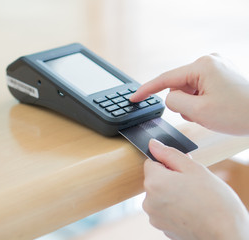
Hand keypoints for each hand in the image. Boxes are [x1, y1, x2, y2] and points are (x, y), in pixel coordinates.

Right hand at [130, 54, 248, 134]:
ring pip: (188, 90)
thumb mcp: (199, 112)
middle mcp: (208, 62)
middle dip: (183, 103)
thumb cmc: (240, 113)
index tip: (133, 98)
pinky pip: (198, 89)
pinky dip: (200, 102)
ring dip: (193, 104)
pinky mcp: (220, 74)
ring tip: (212, 111)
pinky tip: (215, 107)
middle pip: (178, 86)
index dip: (146, 90)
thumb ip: (174, 102)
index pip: (165, 79)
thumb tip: (168, 97)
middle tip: (201, 114)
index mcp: (202, 66)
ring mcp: (215, 67)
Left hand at [143, 139, 248, 239]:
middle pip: (155, 179)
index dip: (168, 163)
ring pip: (159, 195)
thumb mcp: (194, 169)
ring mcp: (154, 216)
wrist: (226, 235)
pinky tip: (190, 211)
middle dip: (170, 178)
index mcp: (154, 182)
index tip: (182, 171)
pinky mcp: (161, 227)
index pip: (151, 162)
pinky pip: (164, 210)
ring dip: (171, 194)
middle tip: (191, 185)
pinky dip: (174, 208)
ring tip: (193, 200)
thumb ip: (169, 154)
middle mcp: (148, 201)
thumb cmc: (215, 202)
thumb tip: (153, 144)